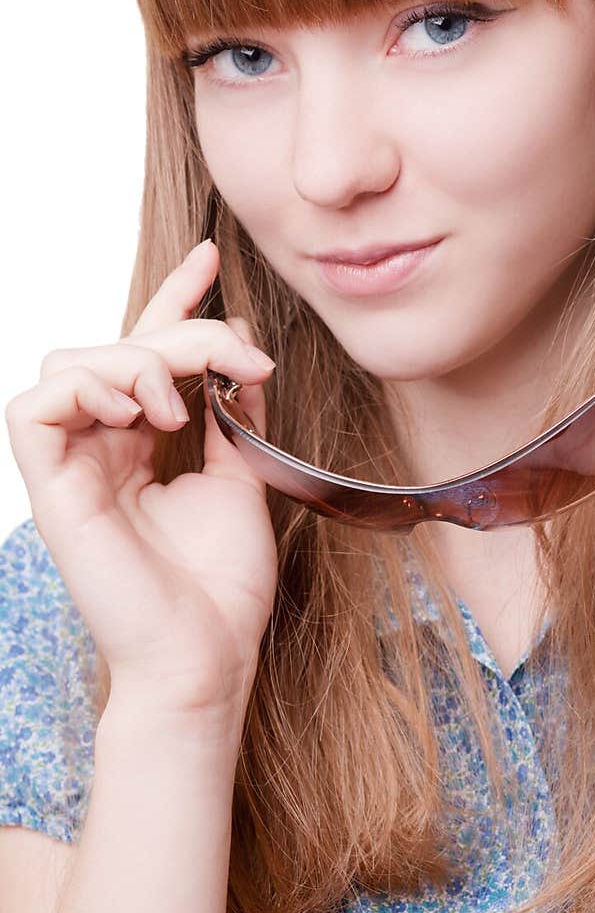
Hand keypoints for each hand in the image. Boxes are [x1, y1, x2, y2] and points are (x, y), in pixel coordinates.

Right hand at [5, 240, 279, 720]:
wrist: (206, 656)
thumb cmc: (220, 586)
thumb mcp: (240, 477)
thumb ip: (233, 412)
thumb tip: (242, 346)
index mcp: (138, 446)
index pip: (144, 352)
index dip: (172, 298)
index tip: (210, 257)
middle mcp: (98, 449)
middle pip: (115, 347)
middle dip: (180, 330)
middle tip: (240, 361)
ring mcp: (70, 467)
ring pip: (71, 363)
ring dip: (135, 360)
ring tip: (177, 405)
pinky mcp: (50, 487)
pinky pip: (35, 405)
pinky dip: (88, 388)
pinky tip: (138, 413)